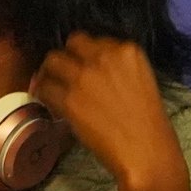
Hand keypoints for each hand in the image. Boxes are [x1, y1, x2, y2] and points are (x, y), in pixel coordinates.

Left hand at [29, 32, 190, 190]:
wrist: (145, 151)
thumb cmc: (148, 123)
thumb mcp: (140, 81)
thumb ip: (118, 68)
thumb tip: (90, 69)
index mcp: (128, 51)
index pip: (95, 40)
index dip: (86, 54)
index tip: (82, 65)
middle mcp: (104, 57)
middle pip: (72, 43)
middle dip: (67, 56)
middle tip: (62, 72)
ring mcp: (84, 76)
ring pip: (52, 60)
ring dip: (49, 72)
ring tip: (49, 84)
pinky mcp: (68, 98)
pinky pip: (44, 87)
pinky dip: (42, 93)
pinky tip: (46, 100)